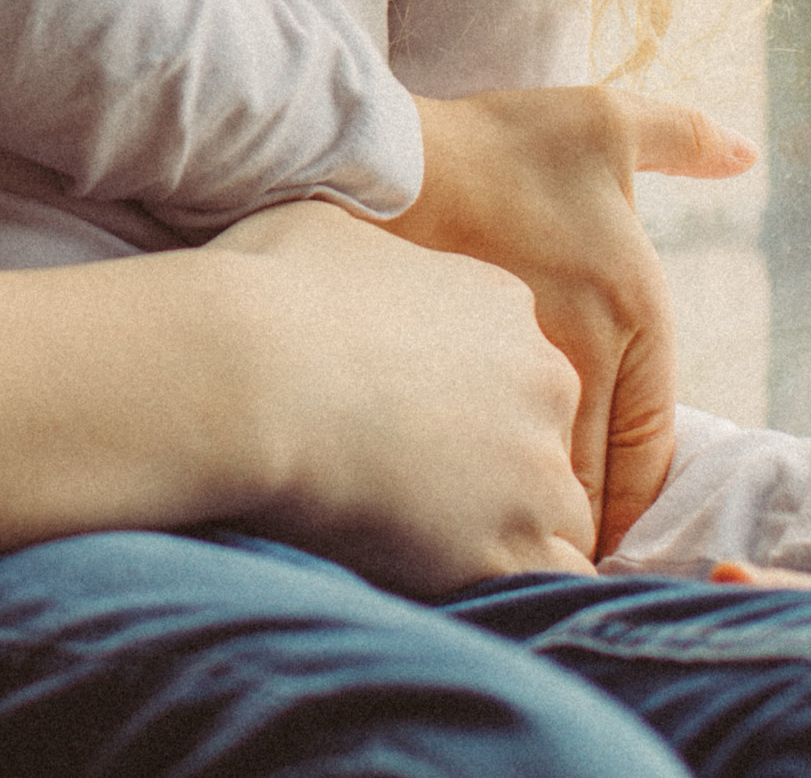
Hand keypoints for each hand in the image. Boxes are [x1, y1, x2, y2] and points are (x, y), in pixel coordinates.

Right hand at [202, 201, 594, 594]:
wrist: (249, 373)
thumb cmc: (268, 292)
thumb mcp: (321, 228)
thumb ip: (367, 253)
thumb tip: (343, 262)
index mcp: (498, 302)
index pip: (514, 361)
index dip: (462, 395)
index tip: (406, 413)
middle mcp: (540, 379)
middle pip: (544, 434)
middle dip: (497, 461)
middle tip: (412, 478)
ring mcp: (534, 468)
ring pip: (561, 513)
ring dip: (509, 527)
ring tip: (424, 535)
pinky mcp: (511, 546)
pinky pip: (555, 582)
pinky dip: (513, 582)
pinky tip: (452, 575)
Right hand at [379, 89, 753, 555]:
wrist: (391, 156)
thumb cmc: (500, 143)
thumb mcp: (605, 120)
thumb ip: (682, 137)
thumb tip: (746, 153)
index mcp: (634, 312)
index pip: (650, 445)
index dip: (637, 499)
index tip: (614, 527)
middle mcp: (591, 355)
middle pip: (600, 478)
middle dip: (589, 520)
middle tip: (568, 547)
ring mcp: (522, 376)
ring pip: (546, 479)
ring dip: (543, 512)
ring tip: (521, 533)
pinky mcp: (458, 386)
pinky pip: (490, 461)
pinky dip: (491, 490)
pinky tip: (467, 497)